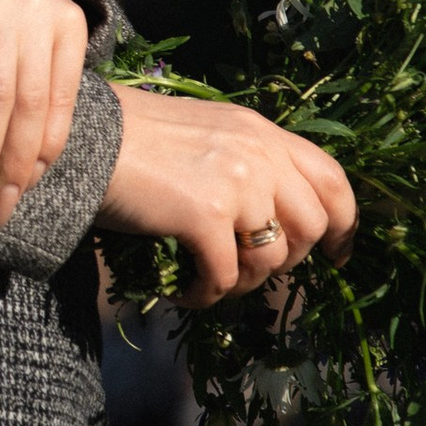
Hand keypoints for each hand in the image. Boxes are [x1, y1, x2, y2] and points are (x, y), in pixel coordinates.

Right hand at [99, 87, 356, 303]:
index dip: (344, 225)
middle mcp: (259, 153)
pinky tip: (186, 293)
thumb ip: (245, 159)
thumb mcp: (204, 132)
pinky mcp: (204, 215)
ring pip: (271, 258)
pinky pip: (226, 276)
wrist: (82, 138)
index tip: (335, 255)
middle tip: (254, 272)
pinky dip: (208, 294)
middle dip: (288, 260)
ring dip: (246, 282)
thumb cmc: (130, 138)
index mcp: (261, 131)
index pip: (332, 179)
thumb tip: (267, 214)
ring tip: (214, 283)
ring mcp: (236, 183)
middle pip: (312, 227)